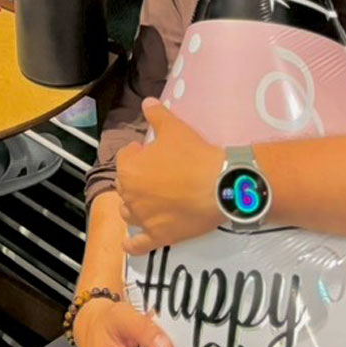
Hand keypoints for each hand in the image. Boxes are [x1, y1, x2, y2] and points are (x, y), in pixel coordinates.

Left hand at [118, 100, 225, 254]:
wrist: (220, 185)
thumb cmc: (194, 155)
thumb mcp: (174, 128)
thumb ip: (157, 114)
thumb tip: (147, 102)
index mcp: (129, 169)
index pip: (125, 158)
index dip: (138, 154)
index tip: (152, 152)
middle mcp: (130, 195)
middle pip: (126, 186)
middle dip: (137, 179)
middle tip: (159, 175)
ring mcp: (143, 218)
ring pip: (128, 213)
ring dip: (134, 206)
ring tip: (149, 201)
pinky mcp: (158, 236)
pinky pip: (137, 245)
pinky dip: (132, 245)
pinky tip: (130, 244)